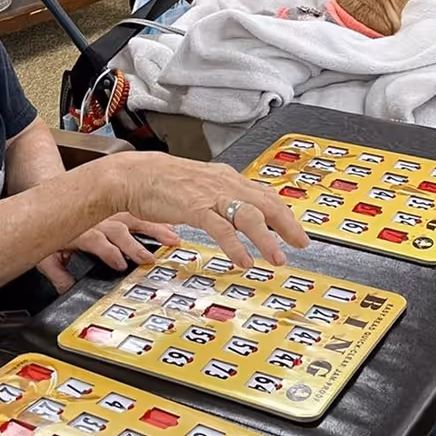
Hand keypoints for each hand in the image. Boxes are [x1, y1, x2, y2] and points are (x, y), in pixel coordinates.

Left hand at [39, 214, 178, 292]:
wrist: (53, 202)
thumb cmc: (52, 229)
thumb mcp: (48, 255)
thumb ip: (58, 274)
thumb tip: (67, 292)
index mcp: (83, 233)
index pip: (97, 242)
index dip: (109, 253)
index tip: (121, 265)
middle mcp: (100, 221)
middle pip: (120, 231)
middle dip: (134, 245)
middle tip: (150, 259)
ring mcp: (112, 212)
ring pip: (136, 219)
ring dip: (155, 229)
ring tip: (172, 239)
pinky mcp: (121, 207)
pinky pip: (142, 212)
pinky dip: (158, 218)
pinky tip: (172, 225)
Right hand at [108, 153, 309, 268]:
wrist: (134, 175)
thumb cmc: (161, 182)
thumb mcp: (200, 186)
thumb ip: (220, 197)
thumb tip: (235, 213)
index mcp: (227, 178)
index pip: (265, 194)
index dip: (284, 213)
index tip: (296, 229)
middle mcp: (225, 183)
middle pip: (267, 203)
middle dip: (288, 225)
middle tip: (301, 243)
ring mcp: (211, 195)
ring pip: (250, 215)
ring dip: (267, 239)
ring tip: (278, 259)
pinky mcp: (195, 207)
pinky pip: (221, 228)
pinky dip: (235, 245)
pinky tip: (243, 260)